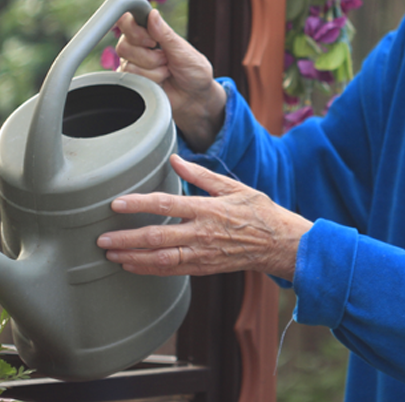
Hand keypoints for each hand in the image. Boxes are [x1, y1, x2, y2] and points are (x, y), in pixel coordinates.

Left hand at [97, 155, 312, 281]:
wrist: (278, 243)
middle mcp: (201, 233)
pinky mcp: (203, 267)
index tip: (116, 204)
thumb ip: (201, 176)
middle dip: (125, 239)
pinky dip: (149, 269)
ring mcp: (202, 254)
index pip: (166, 205)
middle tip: (101, 239)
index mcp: (207, 209)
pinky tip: (133, 266)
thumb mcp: (233, 187)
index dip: (138, 204)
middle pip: (156, 237)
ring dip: (132, 258)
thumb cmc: (258, 211)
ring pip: (159, 259)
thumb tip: (175, 160)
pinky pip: (171, 270)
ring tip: (110, 254)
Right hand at [116, 9, 225, 151]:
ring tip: (166, 72)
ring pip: (128, 65)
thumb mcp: (183, 50)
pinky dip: (150, 82)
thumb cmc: (193, 71)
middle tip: (167, 60)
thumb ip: (166, 34)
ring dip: (154, 72)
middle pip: (124, 46)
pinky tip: (160, 82)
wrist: (195, 96)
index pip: (126, 21)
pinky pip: (130, 80)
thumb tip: (152, 14)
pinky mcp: (132, 81)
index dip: (136, 32)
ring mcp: (133, 64)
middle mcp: (137, 46)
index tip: (153, 41)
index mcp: (150, 32)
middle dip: (150, 57)